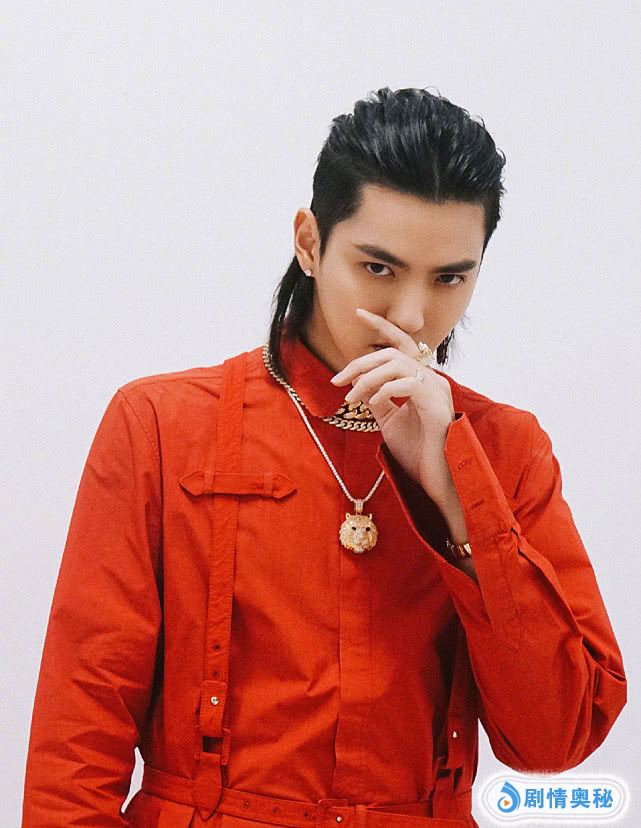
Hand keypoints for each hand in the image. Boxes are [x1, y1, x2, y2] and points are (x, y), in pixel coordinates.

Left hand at [330, 308, 457, 505]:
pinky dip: (384, 390)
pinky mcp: (436, 405)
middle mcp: (431, 379)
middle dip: (361, 362)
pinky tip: (370, 403)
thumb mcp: (389, 421)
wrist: (433, 479)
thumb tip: (362, 386)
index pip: (401, 344)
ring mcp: (436, 390)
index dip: (381, 326)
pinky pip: (406, 384)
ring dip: (367, 379)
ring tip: (351, 398)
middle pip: (393, 352)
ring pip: (397, 364)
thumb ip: (379, 399)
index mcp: (421, 380)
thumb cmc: (416, 452)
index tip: (358, 313)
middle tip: (338, 380)